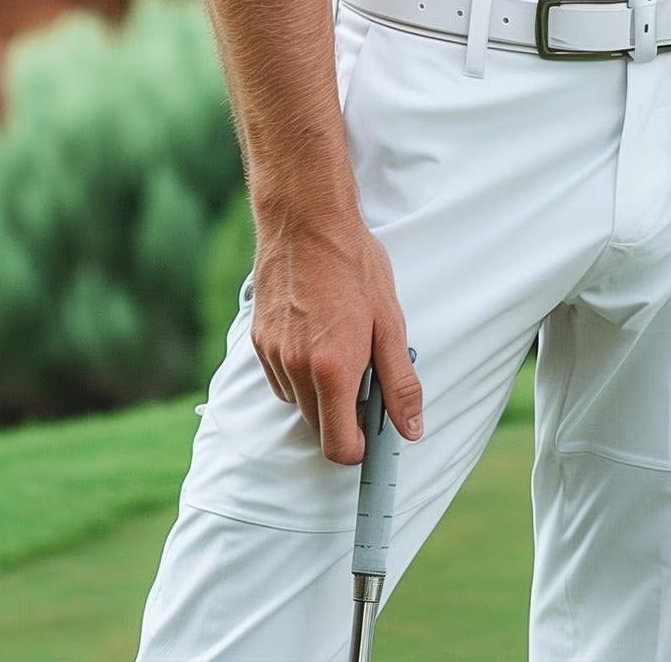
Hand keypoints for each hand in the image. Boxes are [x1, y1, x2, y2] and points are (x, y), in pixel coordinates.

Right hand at [249, 204, 424, 464]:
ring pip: (298, 401)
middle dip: (342, 413)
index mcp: (333, 369)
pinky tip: (317, 334)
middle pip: (317, 426)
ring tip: (341, 344)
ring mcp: (273, 356)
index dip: (358, 447)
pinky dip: (300, 369)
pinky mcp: (258, 342)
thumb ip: (400, 382)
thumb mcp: (390, 322)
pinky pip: (281, 377)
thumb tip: (412, 428)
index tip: (371, 431)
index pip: (338, 445)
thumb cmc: (355, 266)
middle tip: (365, 372)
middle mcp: (297, 369)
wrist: (307, 222)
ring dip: (320, 389)